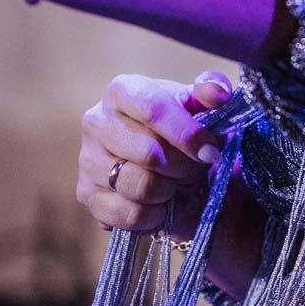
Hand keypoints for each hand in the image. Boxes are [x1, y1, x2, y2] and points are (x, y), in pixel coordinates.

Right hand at [77, 71, 230, 235]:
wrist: (158, 156)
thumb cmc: (177, 123)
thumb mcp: (197, 103)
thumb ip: (211, 90)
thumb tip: (218, 93)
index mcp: (121, 90)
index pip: (153, 110)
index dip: (187, 134)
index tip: (211, 151)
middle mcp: (96, 121)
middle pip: (149, 154)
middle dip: (183, 167)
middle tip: (194, 167)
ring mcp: (87, 159)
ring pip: (140, 187)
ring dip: (169, 191)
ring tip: (175, 183)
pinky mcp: (86, 194)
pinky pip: (129, 215)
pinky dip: (153, 215)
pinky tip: (159, 203)